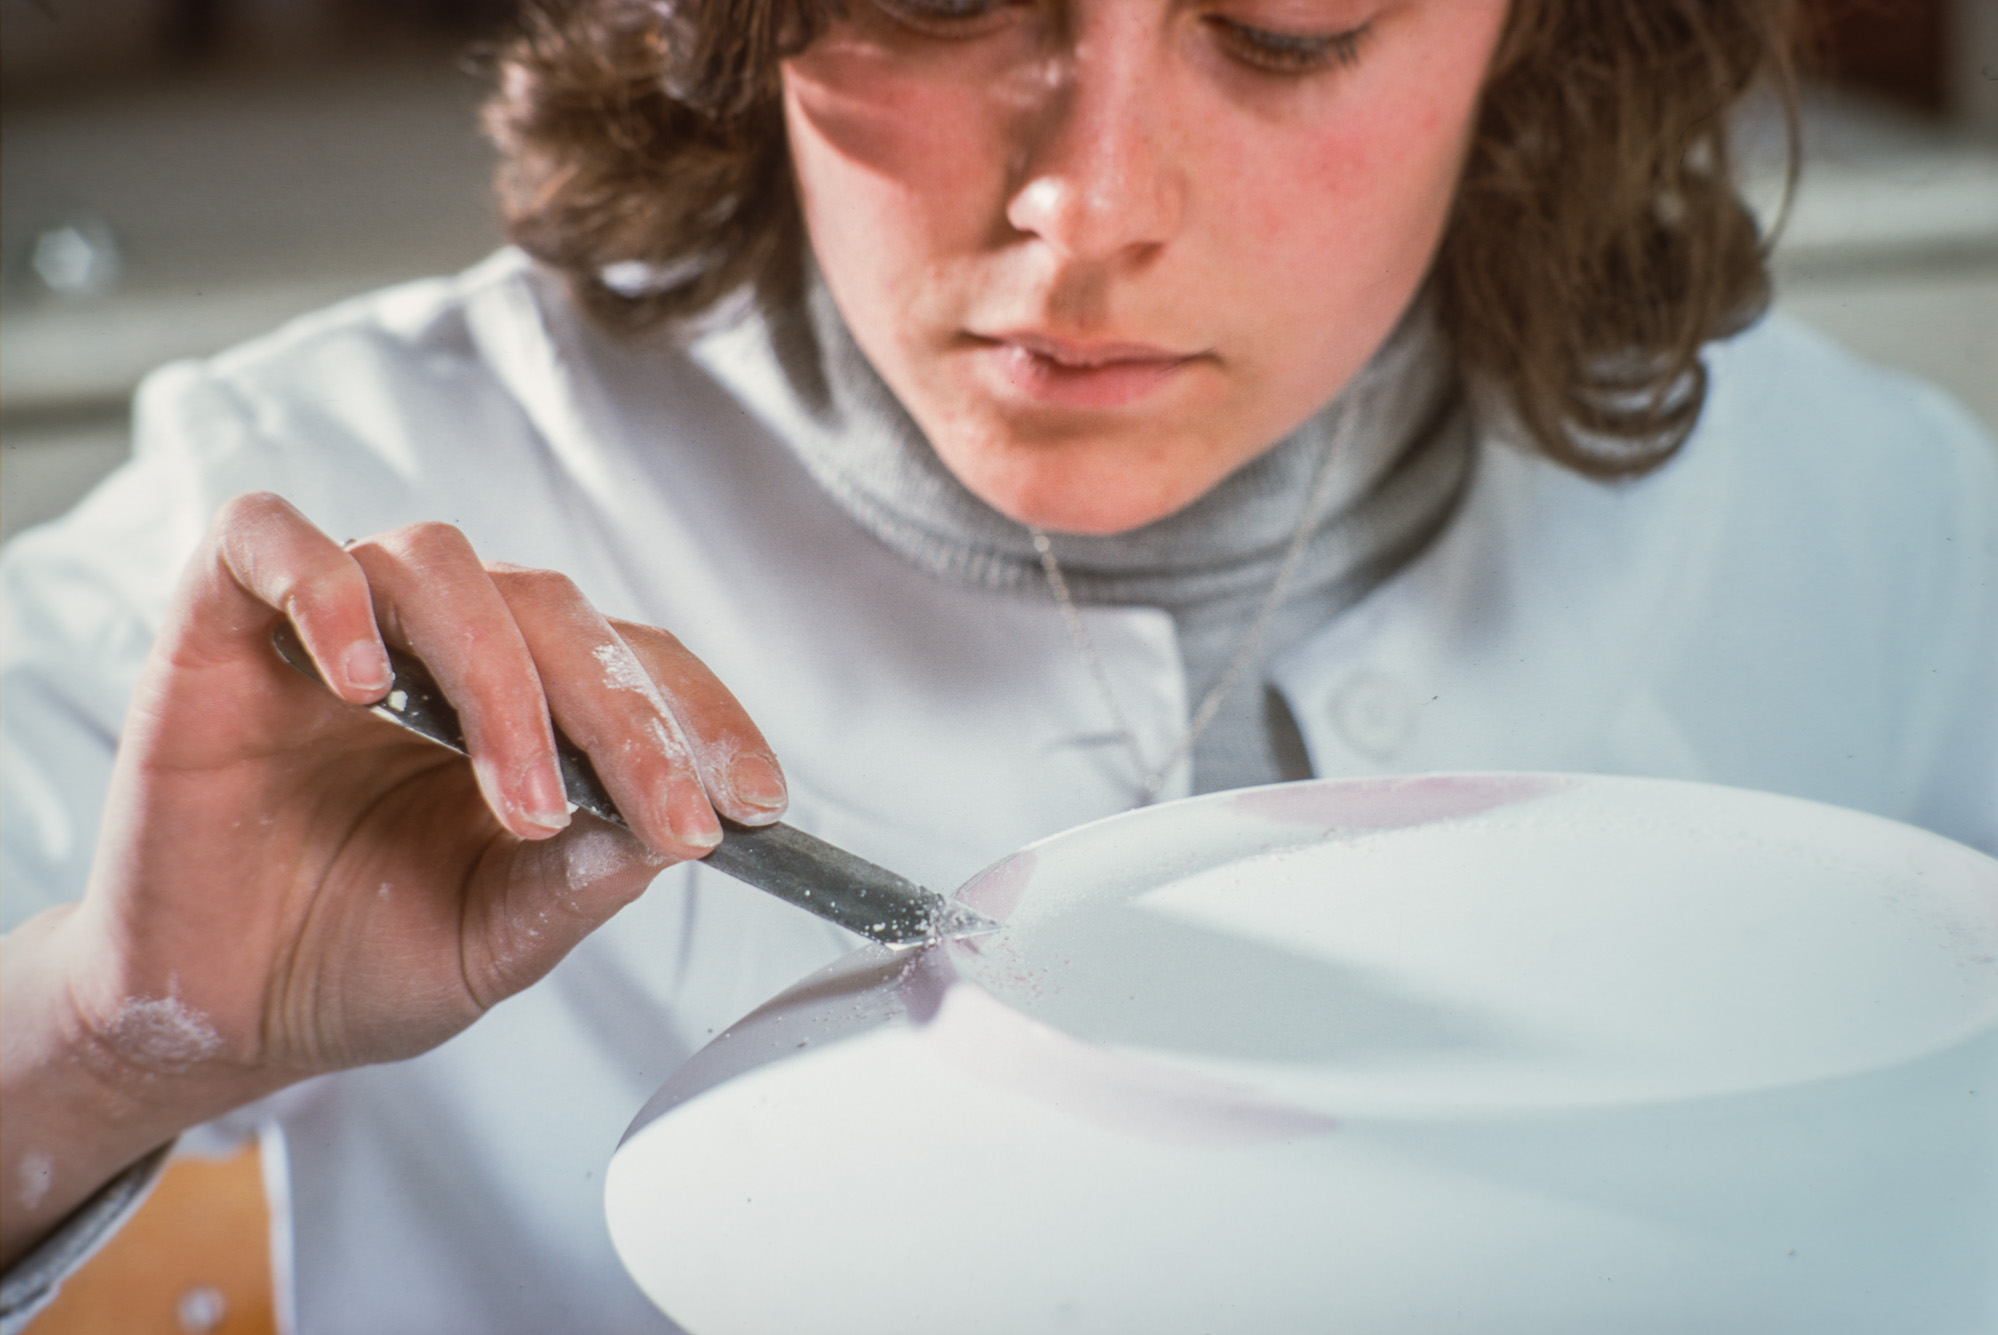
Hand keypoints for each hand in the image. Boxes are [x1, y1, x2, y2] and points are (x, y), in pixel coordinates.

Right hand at [0, 493, 786, 1261]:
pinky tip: (366, 684)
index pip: (633, 660)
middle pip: (555, 611)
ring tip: (525, 801)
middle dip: (626, 716)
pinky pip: (270, 540)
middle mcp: (441, 645)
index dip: (699, 716)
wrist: (211, 1012)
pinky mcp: (221, 619)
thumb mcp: (494, 941)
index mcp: (525, 705)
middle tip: (663, 816)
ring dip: (504, 678)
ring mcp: (334, 625)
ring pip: (440, 565)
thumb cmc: (354, 961)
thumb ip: (578, 883)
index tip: (756, 801)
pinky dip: (327, 590)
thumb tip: (672, 831)